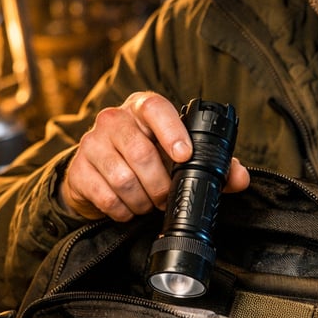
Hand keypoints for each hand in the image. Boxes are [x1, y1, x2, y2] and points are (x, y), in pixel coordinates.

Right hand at [59, 92, 249, 220]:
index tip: (185, 155)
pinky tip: (128, 208)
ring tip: (147, 204)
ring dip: (141, 200)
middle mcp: (114, 119)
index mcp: (143, 108)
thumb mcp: (178, 155)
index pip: (156, 108)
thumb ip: (213, 164)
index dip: (172, 131)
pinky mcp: (78, 169)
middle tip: (165, 198)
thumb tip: (239, 177)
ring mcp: (92, 142)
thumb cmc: (147, 156)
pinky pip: (105, 196)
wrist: (98, 170)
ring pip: (122, 178)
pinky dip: (122, 210)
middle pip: (140, 152)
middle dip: (159, 184)